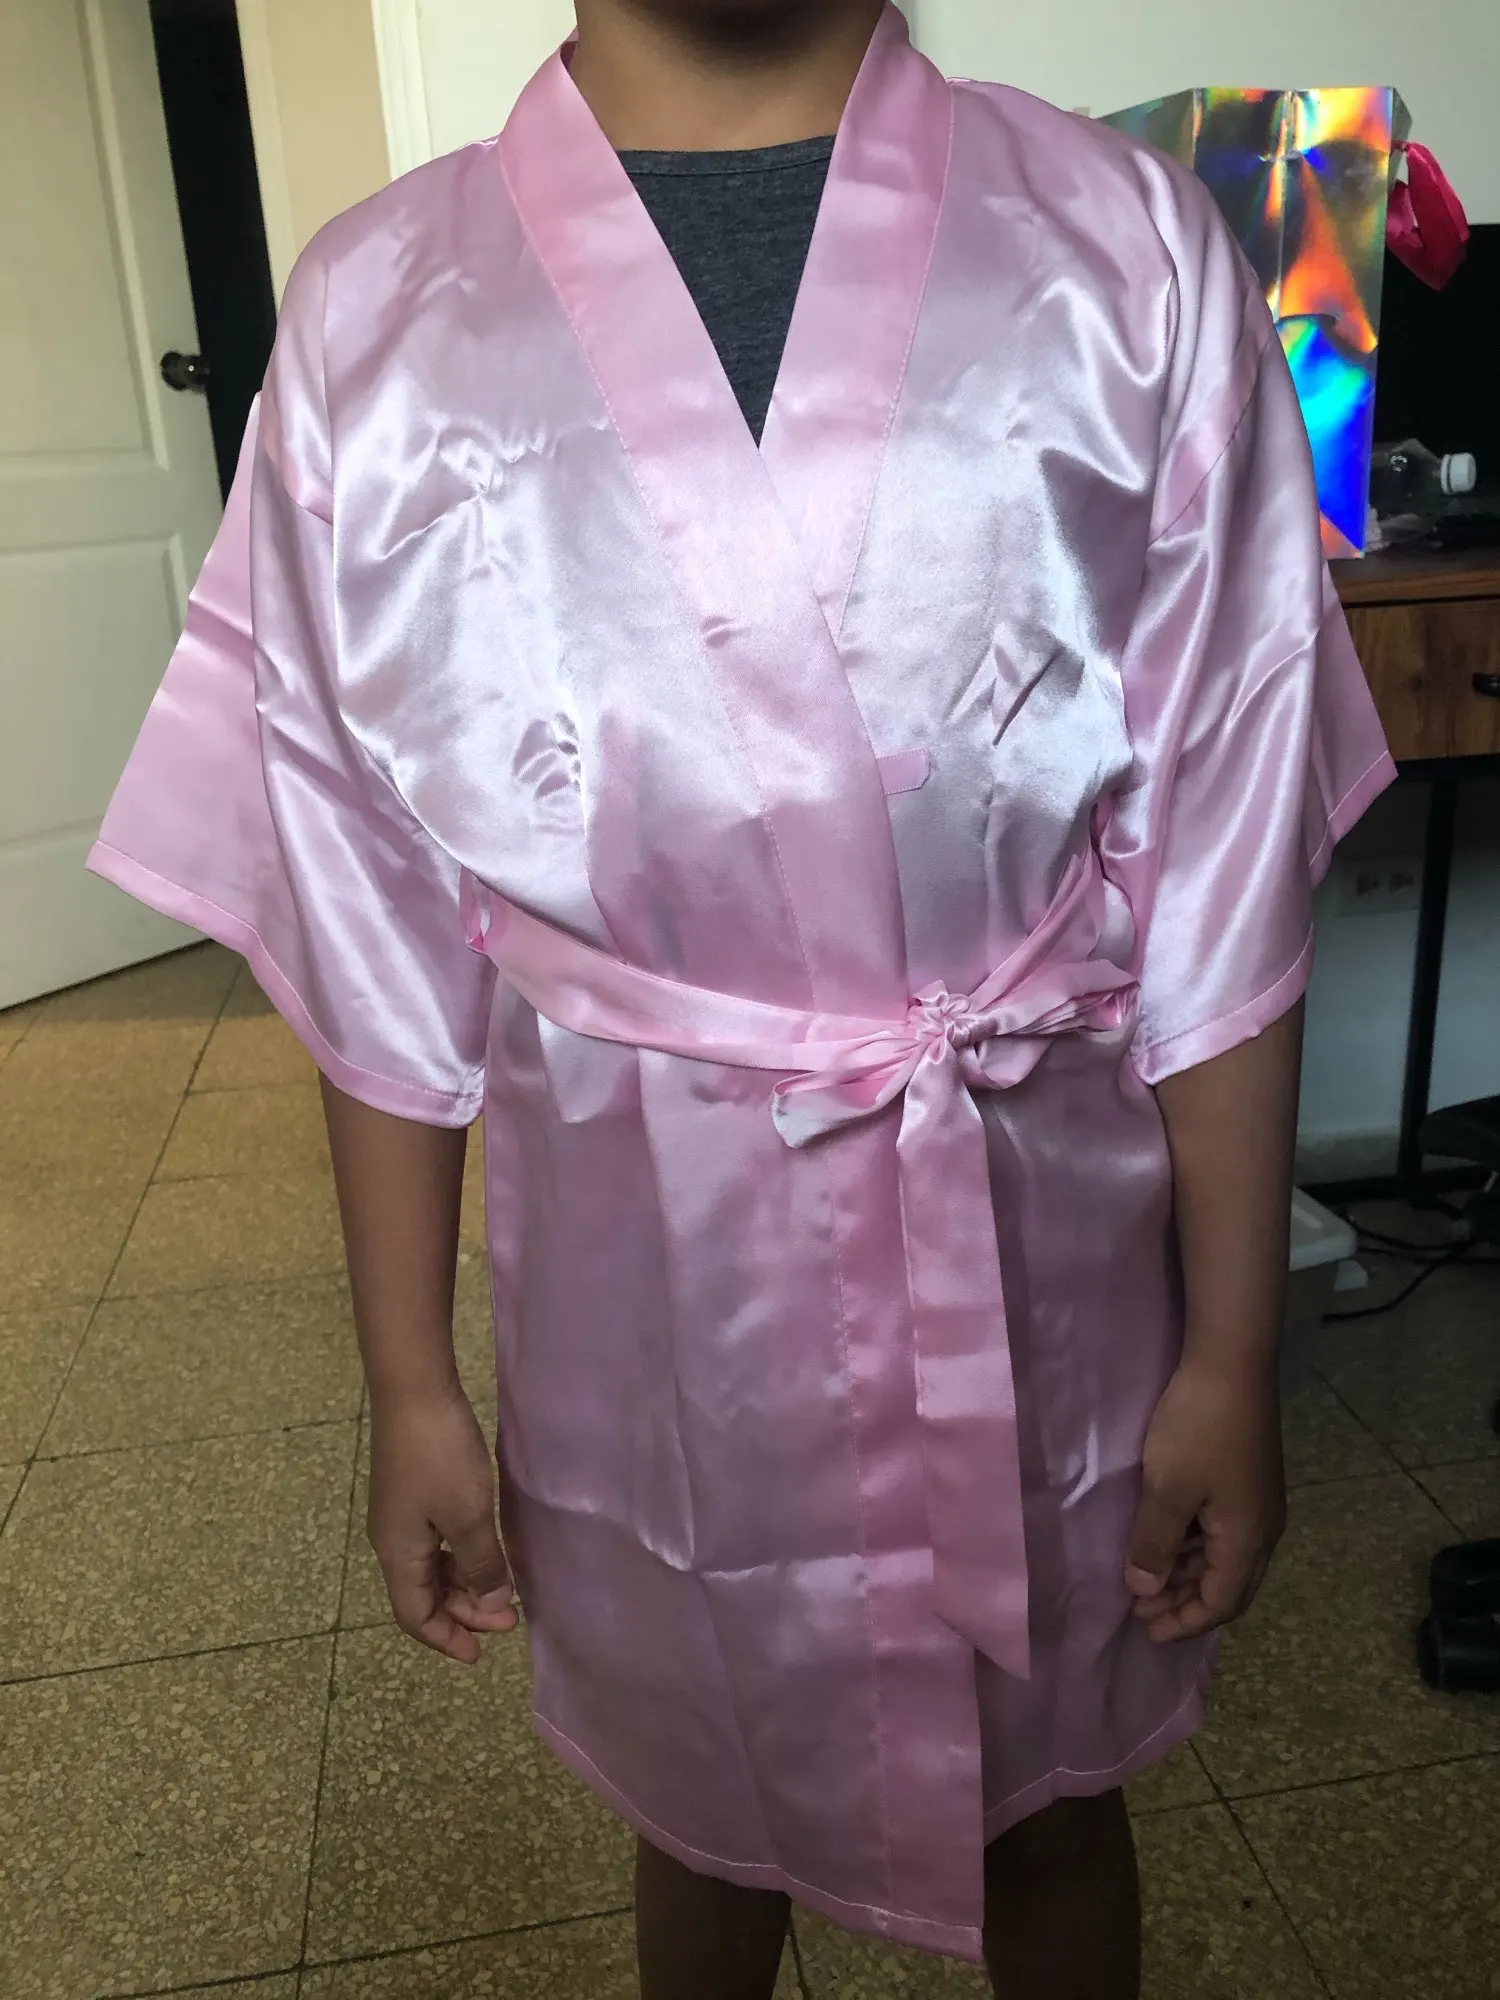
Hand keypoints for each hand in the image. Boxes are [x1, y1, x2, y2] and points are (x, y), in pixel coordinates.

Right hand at [366, 1386, 518, 1663]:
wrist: (414, 1389)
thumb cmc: (441, 1456)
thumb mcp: (469, 1516)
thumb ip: (481, 1565)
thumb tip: (491, 1607)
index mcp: (397, 1554)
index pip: (414, 1616)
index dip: (446, 1638)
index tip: (482, 1653)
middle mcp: (391, 1540)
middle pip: (422, 1594)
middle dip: (464, 1612)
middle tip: (510, 1618)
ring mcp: (400, 1514)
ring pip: (430, 1567)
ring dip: (464, 1584)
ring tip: (503, 1588)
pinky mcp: (411, 1490)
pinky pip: (433, 1542)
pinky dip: (459, 1556)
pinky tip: (485, 1550)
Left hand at [1124, 1360, 1285, 1642]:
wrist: (1231, 1363)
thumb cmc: (1198, 1428)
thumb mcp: (1167, 1489)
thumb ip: (1154, 1543)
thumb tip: (1144, 1590)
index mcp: (1248, 1540)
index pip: (1221, 1604)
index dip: (1184, 1623)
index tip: (1147, 1633)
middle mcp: (1263, 1529)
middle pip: (1228, 1586)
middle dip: (1186, 1604)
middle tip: (1141, 1610)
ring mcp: (1258, 1502)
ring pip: (1225, 1558)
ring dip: (1188, 1574)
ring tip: (1146, 1579)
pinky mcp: (1248, 1479)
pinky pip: (1223, 1532)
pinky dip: (1195, 1546)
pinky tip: (1167, 1538)